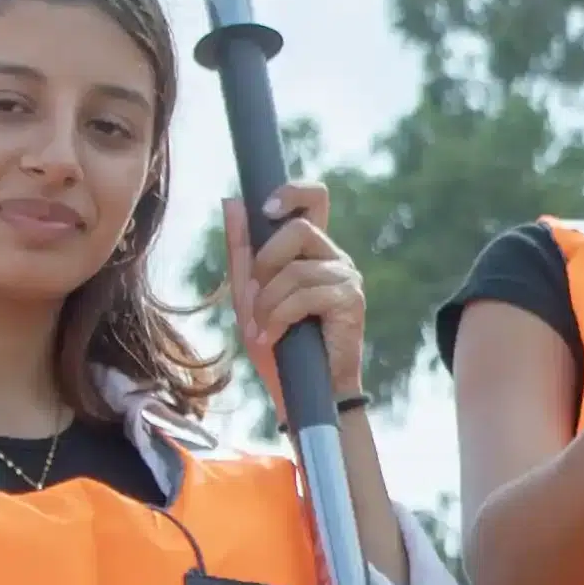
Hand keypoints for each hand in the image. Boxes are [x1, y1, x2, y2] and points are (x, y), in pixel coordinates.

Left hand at [226, 183, 364, 394]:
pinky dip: (279, 318)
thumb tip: (232, 200)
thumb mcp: (248, 295)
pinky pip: (304, 295)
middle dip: (265, 262)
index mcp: (312, 252)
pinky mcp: (351, 302)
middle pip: (300, 228)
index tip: (265, 209)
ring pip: (296, 269)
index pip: (314, 198)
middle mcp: (334, 259)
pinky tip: (273, 338)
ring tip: (262, 330)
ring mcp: (347, 279)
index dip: (292, 191)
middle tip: (253, 295)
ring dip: (267, 303)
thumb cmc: (278, 347)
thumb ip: (241, 250)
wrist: (300, 393)